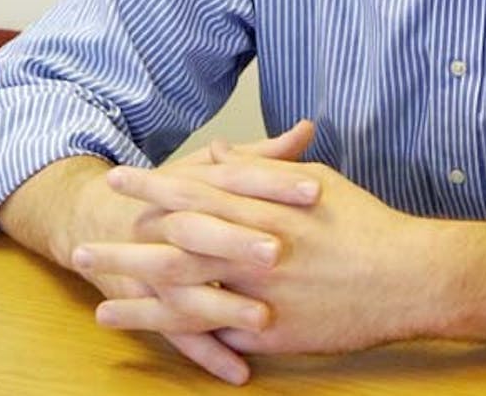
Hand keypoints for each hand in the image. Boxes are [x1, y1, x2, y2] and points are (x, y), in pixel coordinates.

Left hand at [78, 139, 432, 356]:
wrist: (402, 276)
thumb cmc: (361, 223)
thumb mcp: (314, 180)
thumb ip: (262, 169)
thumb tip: (222, 152)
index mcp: (261, 208)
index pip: (194, 193)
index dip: (152, 187)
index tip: (118, 180)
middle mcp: (250, 250)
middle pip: (173, 246)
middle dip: (124, 246)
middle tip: (83, 247)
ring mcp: (256, 294)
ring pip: (180, 294)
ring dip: (134, 295)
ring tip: (96, 296)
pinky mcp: (268, 332)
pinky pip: (209, 332)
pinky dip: (171, 330)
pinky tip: (146, 332)